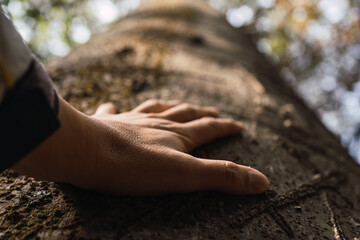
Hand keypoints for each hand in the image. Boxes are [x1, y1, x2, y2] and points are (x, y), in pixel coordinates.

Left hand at [13, 98, 268, 194]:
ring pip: (155, 109)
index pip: (209, 128)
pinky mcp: (106, 124)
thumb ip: (222, 177)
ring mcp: (131, 121)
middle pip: (185, 114)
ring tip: (175, 105)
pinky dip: (115, 108)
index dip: (226, 127)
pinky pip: (112, 111)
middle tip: (212, 111)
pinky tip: (113, 105)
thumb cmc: (135, 166)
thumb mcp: (185, 176)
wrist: (87, 152)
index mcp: (177, 135)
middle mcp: (156, 123)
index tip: (238, 125)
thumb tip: (261, 181)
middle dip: (202, 113)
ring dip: (168, 106)